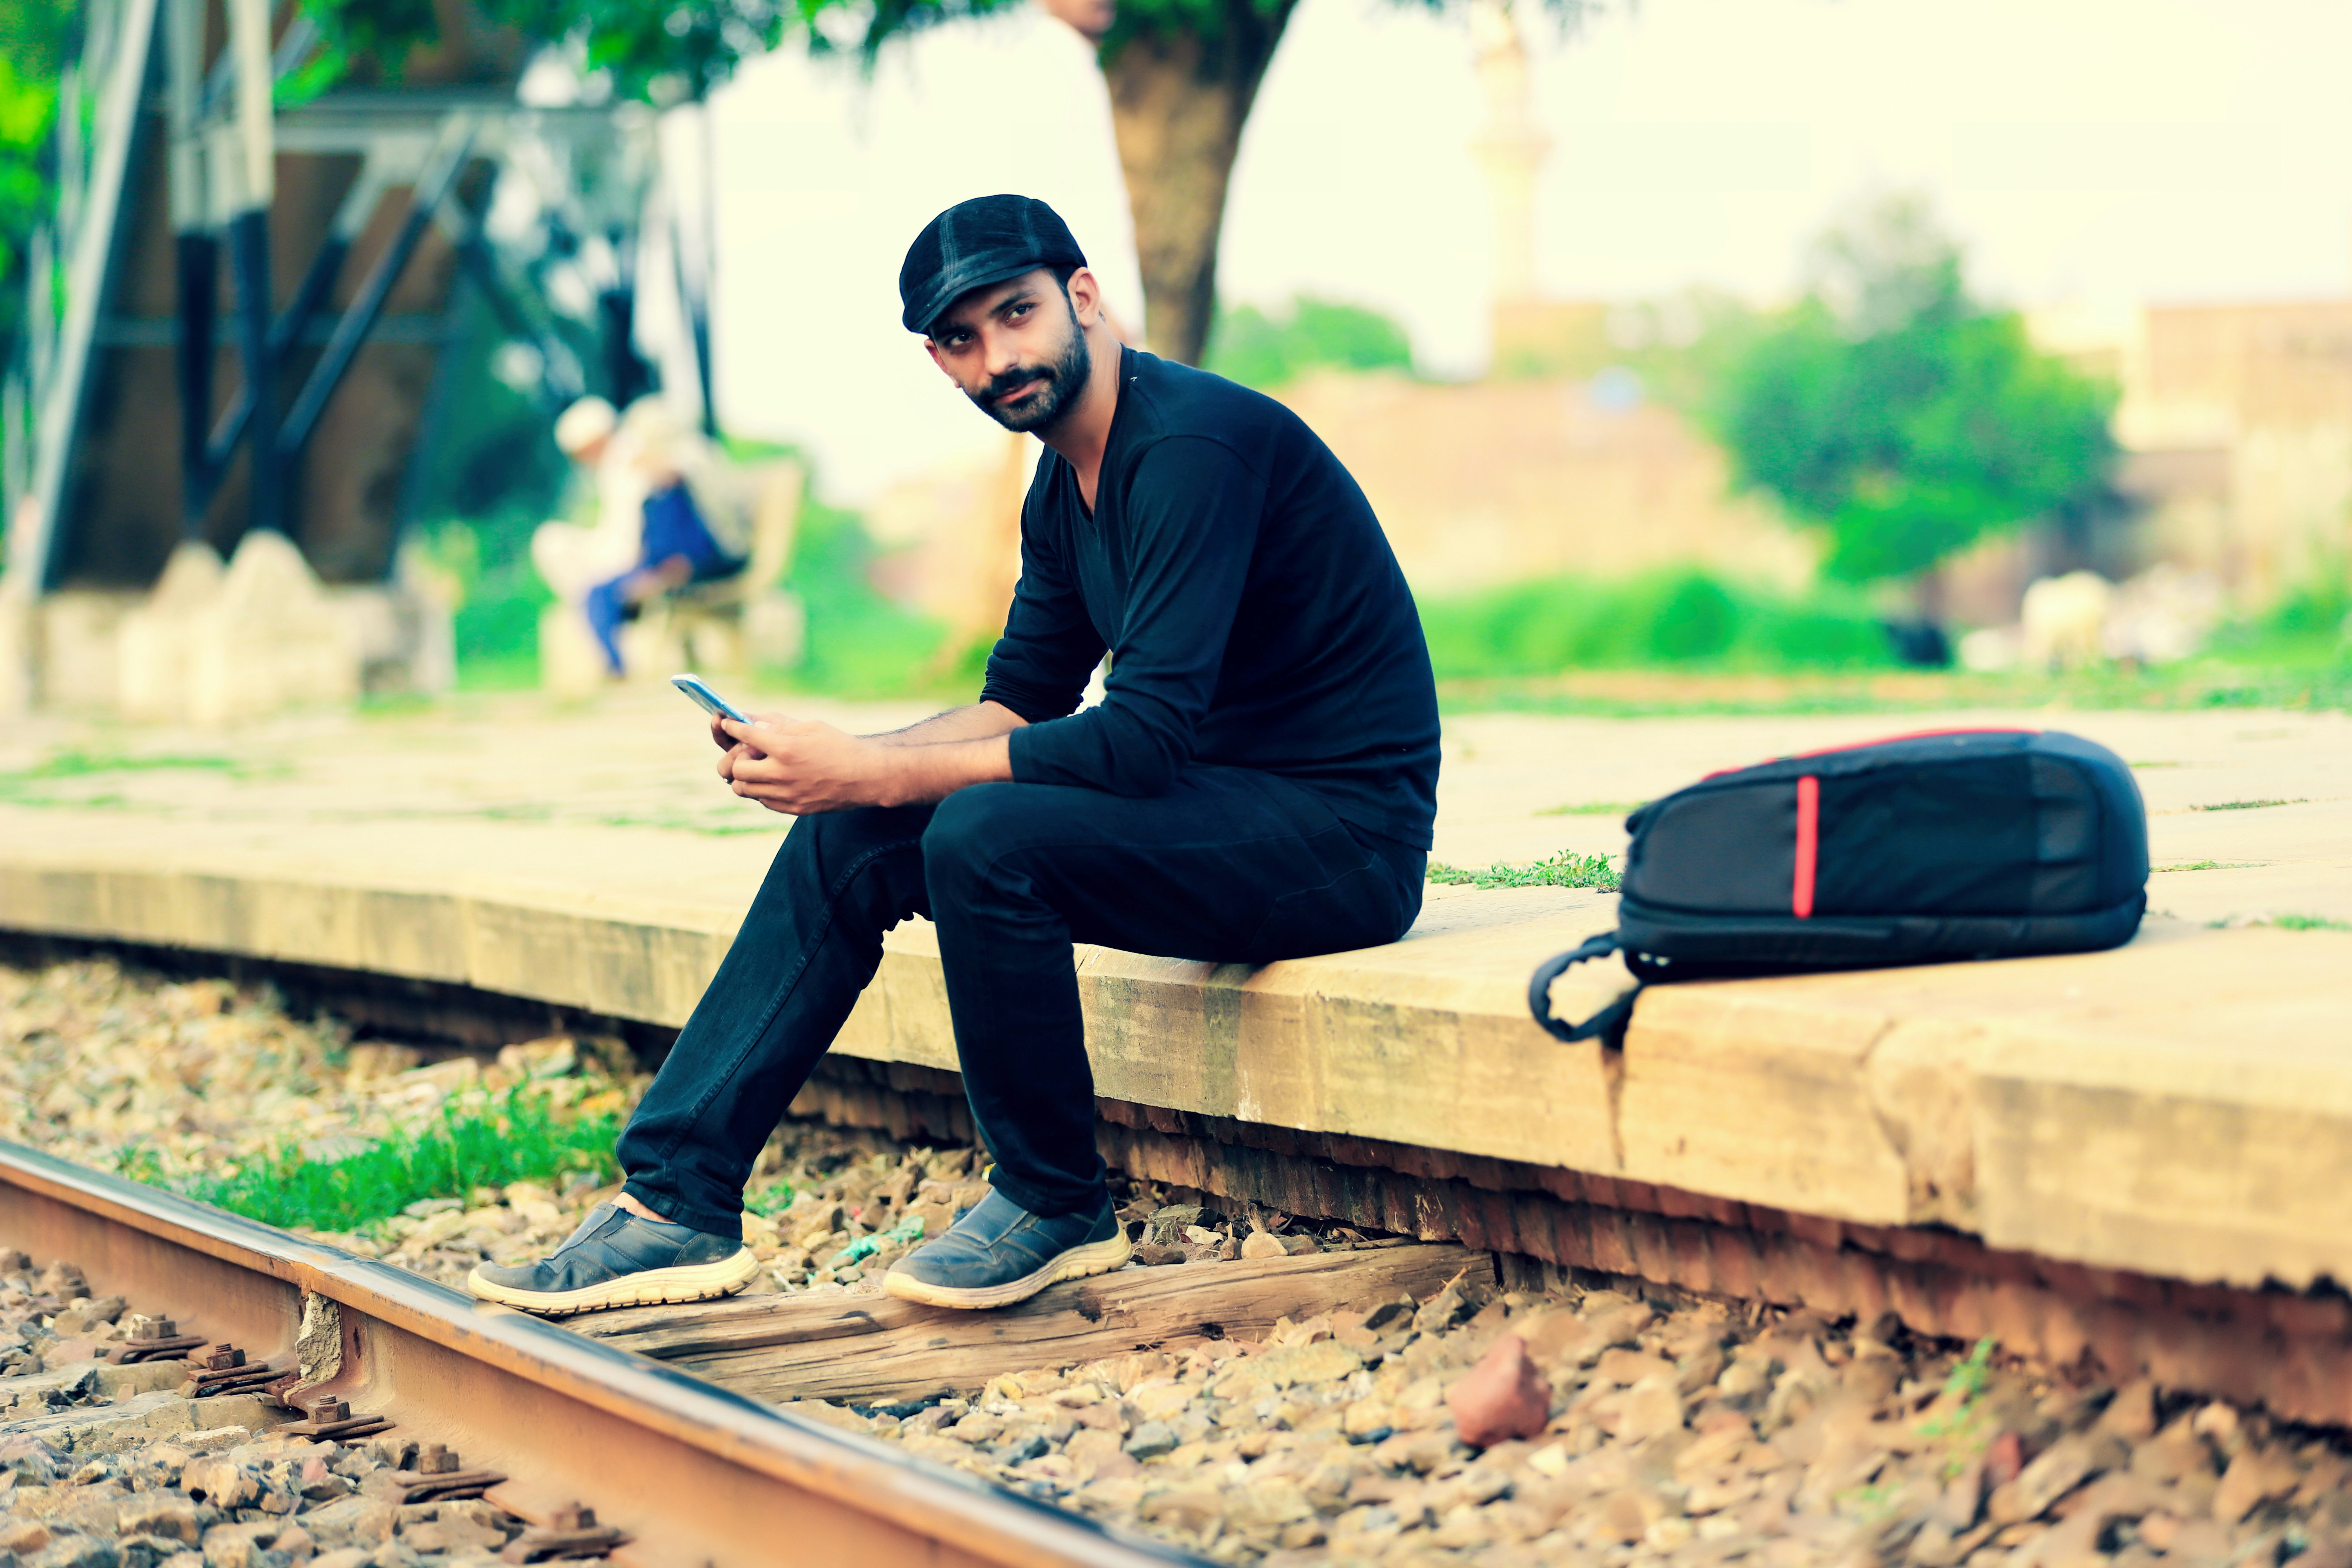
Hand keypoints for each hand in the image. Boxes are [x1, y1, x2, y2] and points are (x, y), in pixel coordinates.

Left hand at [716, 713, 890, 814]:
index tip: (728, 724)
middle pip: (736, 769)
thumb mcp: (811, 727)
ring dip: (746, 776)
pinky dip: (761, 790)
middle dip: (738, 758)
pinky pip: (762, 801)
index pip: (745, 736)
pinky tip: (775, 780)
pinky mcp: (792, 808)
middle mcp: (782, 774)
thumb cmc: (841, 746)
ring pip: (744, 789)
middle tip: (750, 752)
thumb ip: (779, 725)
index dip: (732, 728)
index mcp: (786, 748)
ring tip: (760, 768)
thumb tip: (753, 723)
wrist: (867, 777)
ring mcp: (786, 795)